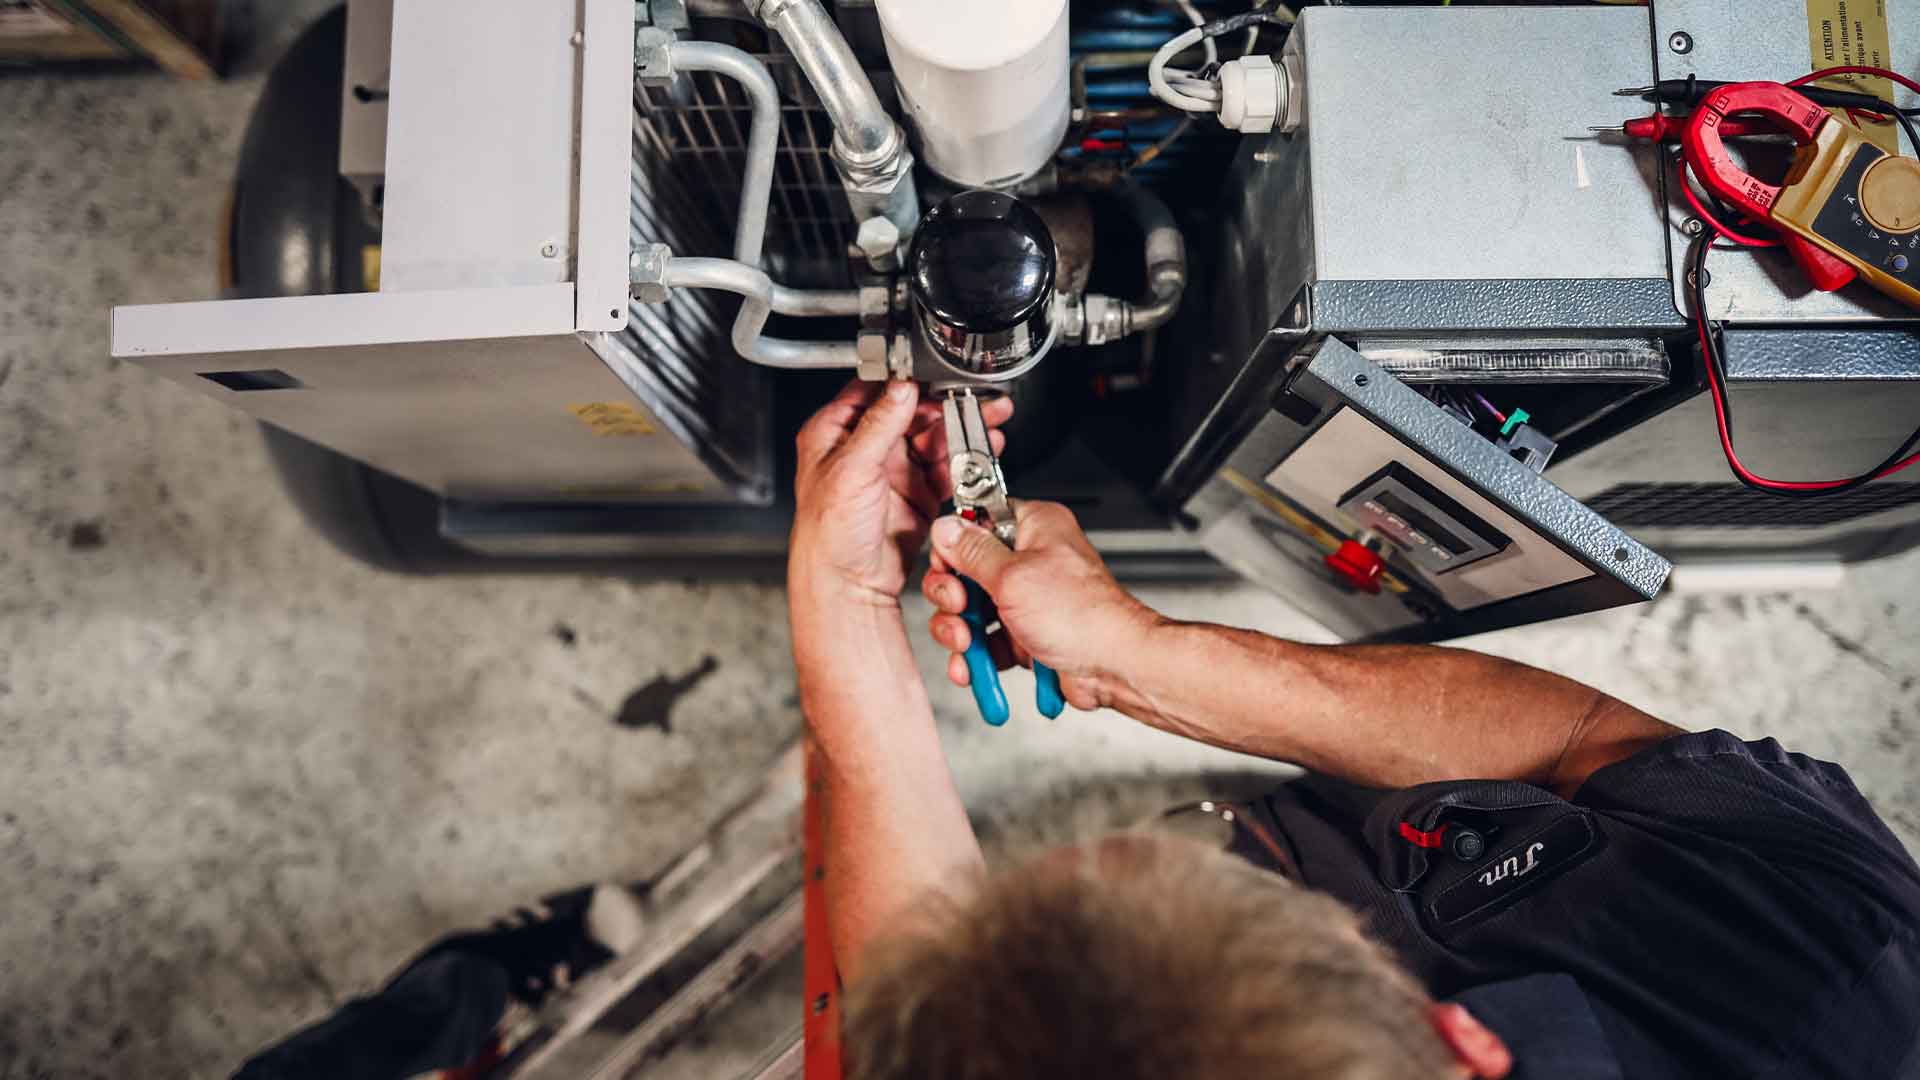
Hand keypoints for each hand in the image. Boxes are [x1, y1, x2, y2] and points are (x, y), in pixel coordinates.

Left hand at [790, 379, 1011, 606]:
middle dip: (947, 407)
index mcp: (836, 432)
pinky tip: (981, 452)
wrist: (847, 586)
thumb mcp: (851, 468)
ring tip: (987, 423)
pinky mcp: (916, 495)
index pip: (876, 391)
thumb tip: (902, 388)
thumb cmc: (828, 533)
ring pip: (933, 440)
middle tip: (976, 400)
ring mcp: (892, 472)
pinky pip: (945, 470)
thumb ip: (880, 424)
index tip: (939, 377)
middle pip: (913, 414)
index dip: (909, 383)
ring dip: (961, 432)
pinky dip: (965, 461)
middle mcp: (864, 448)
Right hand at [922, 500, 1159, 710]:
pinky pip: (988, 641)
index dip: (955, 547)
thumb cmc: (1083, 616)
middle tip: (959, 607)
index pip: (977, 523)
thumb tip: (946, 528)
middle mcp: (1031, 559)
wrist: (1113, 666)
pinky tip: (972, 668)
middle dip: (953, 596)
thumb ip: (972, 552)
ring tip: (966, 644)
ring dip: (960, 631)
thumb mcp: (1013, 576)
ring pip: (973, 610)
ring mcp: (1028, 599)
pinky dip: (977, 657)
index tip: (948, 568)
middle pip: (966, 570)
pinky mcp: (1026, 633)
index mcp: (1035, 528)